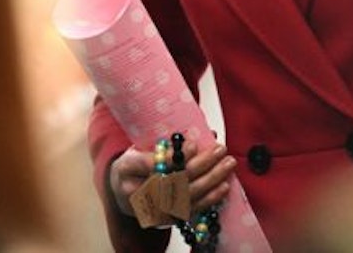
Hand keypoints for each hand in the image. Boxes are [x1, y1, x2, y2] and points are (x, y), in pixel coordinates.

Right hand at [109, 138, 237, 217]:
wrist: (123, 193)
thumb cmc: (135, 164)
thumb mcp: (140, 146)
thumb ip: (167, 140)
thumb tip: (204, 132)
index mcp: (127, 169)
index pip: (153, 164)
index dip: (175, 156)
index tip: (194, 144)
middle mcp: (139, 193)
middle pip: (175, 180)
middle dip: (202, 164)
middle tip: (220, 149)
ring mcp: (154, 209)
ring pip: (187, 195)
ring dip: (211, 180)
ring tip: (228, 164)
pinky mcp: (167, 219)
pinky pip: (191, 209)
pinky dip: (209, 198)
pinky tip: (223, 187)